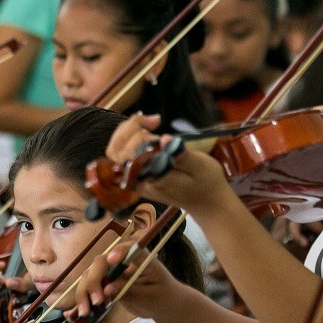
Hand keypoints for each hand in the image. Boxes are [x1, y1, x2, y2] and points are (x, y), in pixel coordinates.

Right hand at [65, 242, 179, 322]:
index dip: (118, 252)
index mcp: (139, 258)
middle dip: (94, 280)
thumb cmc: (162, 297)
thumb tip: (107, 289)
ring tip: (85, 312)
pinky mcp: (104, 285)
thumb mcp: (150, 296)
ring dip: (84, 293)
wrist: (163, 305)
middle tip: (97, 301)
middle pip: (100, 263)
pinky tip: (75, 313)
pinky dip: (82, 300)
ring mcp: (111, 273)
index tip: (112, 260)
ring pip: (90, 276)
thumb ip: (129, 291)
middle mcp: (121, 262)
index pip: (127, 249)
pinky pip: (89, 289)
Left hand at [105, 114, 230, 217]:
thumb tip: (164, 140)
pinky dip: (130, 137)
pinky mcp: (137, 174)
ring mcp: (136, 179)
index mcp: (152, 180)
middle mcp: (139, 181)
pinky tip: (147, 129)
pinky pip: (123, 154)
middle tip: (155, 120)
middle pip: (115, 152)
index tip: (158, 123)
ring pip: (116, 151)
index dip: (139, 135)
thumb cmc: (207, 183)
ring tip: (152, 122)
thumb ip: (181, 155)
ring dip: (129, 131)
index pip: (130, 155)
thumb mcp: (201, 167)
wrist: (206, 201)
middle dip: (130, 129)